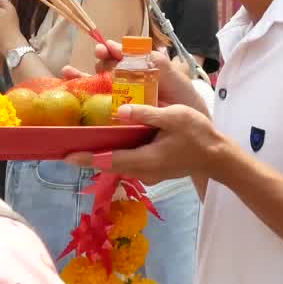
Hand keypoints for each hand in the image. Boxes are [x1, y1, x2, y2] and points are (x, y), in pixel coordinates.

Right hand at [60, 41, 208, 113]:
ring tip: (67, 74)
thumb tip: (134, 49)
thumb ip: (158, 62)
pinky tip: (70, 95)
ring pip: (96, 89)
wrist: (193, 128)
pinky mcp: (118, 119)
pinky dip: (83, 101)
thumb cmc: (185, 100)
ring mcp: (121, 103)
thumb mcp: (174, 78)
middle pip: (104, 71)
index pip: (120, 58)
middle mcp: (127, 86)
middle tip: (91, 59)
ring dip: (80, 79)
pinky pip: (98, 111)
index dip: (110, 50)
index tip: (105, 47)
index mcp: (140, 73)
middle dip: (95, 63)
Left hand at [66, 104, 226, 184]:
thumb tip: (120, 110)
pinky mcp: (151, 170)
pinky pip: (126, 163)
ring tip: (79, 145)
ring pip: (116, 166)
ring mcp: (147, 173)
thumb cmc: (198, 134)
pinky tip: (106, 144)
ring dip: (99, 157)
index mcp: (146, 159)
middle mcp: (143, 171)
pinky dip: (113, 155)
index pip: (110, 160)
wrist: (217, 157)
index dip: (87, 158)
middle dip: (87, 158)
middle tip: (65, 148)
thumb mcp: (174, 117)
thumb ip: (147, 114)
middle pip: (108, 166)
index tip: (66, 156)